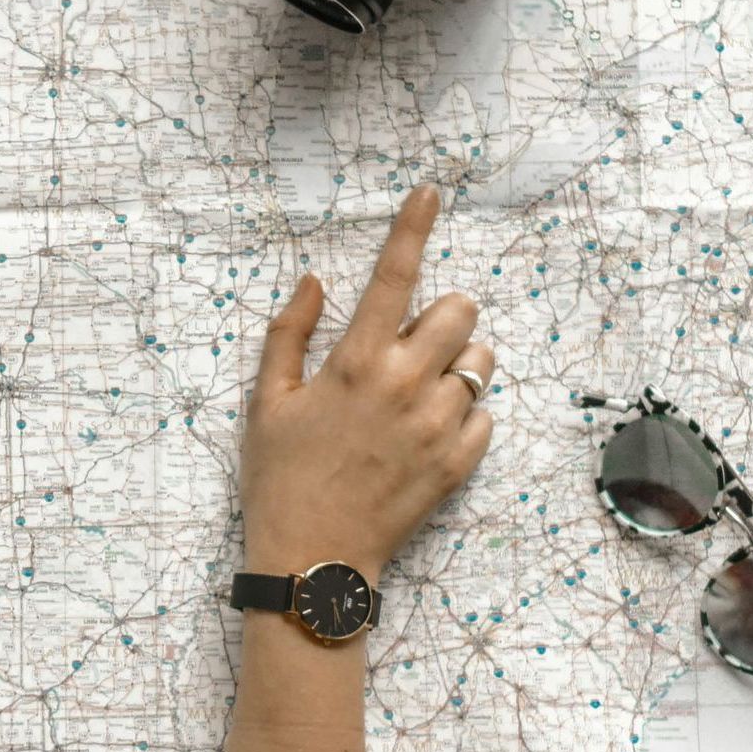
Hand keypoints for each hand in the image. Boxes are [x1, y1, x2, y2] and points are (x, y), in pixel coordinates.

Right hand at [240, 186, 493, 582]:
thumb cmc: (280, 478)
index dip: (413, 225)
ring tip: (421, 392)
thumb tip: (315, 281)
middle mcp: (404, 385)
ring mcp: (437, 426)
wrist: (312, 560)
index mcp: (354, 363)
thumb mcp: (267, 402)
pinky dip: (463, 416)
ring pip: (480, 363)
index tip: (431, 191)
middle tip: (412, 343)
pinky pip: (485, 417)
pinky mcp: (458, 464)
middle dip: (442, 315)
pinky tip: (426, 434)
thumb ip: (288, 334)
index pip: (394, 275)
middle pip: (460, 311)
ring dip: (458, 364)